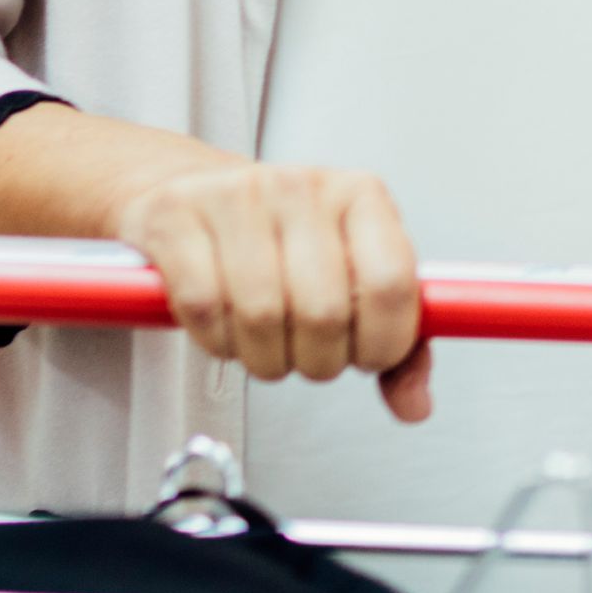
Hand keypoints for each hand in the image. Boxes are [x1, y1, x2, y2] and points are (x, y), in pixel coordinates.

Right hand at [112, 159, 431, 421]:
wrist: (196, 193)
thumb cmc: (283, 243)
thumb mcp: (353, 276)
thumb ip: (397, 344)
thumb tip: (415, 405)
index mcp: (362, 196)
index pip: (392, 284)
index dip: (382, 343)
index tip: (367, 358)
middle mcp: (304, 187)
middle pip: (324, 312)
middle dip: (319, 361)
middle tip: (310, 356)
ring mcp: (237, 196)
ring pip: (261, 315)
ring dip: (265, 358)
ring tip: (266, 344)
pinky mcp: (176, 216)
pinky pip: (203, 307)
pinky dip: (216, 340)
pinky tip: (225, 329)